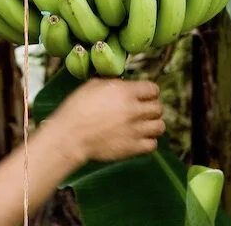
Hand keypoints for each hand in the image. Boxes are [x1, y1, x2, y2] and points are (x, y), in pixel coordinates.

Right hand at [49, 78, 164, 162]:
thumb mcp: (93, 85)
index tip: (145, 95)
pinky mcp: (132, 148)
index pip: (153, 89)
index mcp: (125, 92)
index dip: (149, 91)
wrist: (70, 136)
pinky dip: (149, 141)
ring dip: (153, 124)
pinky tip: (139, 138)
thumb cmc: (77, 108)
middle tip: (144, 110)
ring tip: (144, 124)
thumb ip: (113, 82)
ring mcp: (135, 130)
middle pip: (158, 108)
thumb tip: (123, 82)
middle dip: (152, 107)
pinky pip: (153, 145)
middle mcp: (134, 110)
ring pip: (160, 126)